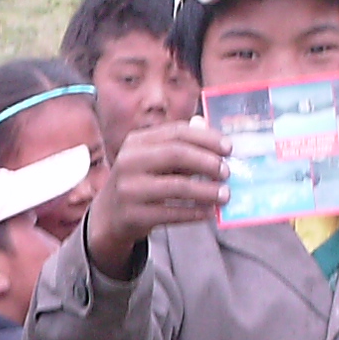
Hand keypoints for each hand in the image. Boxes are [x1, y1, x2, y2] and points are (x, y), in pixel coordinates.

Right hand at [85, 119, 227, 277]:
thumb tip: (204, 123)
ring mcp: (129, 189)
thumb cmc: (140, 182)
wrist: (109, 216)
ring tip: (224, 195)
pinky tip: (209, 213)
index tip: (229, 148)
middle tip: (227, 172)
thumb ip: (178, 143)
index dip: (206, 138)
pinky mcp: (133, 215)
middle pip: (176, 154)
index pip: (176, 132)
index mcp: (136, 142)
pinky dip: (195, 213)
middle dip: (207, 162)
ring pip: (177, 186)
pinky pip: (172, 213)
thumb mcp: (154, 158)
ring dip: (207, 191)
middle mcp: (129, 162)